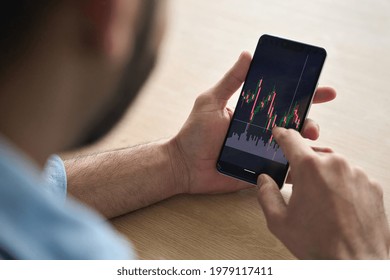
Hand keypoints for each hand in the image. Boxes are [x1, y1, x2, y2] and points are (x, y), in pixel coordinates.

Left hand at [169, 51, 335, 193]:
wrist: (184, 166)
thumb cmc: (194, 133)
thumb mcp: (211, 101)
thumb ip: (230, 81)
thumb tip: (247, 54)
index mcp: (253, 113)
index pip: (283, 101)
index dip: (306, 95)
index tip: (324, 91)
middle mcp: (260, 131)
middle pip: (293, 124)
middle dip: (309, 122)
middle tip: (311, 127)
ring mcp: (261, 151)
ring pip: (293, 147)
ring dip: (308, 145)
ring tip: (314, 145)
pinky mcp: (259, 171)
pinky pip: (283, 170)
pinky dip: (298, 169)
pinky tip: (309, 169)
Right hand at [257, 127, 389, 258]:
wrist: (356, 264)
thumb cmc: (319, 244)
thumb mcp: (279, 221)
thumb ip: (266, 194)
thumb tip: (264, 180)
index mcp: (310, 168)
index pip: (291, 139)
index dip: (282, 135)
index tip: (279, 132)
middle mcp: (335, 165)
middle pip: (313, 154)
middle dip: (302, 165)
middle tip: (296, 183)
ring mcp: (357, 174)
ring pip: (333, 165)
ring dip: (323, 175)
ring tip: (319, 200)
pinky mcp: (372, 185)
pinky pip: (351, 176)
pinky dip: (341, 185)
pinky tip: (336, 205)